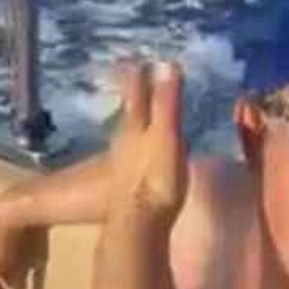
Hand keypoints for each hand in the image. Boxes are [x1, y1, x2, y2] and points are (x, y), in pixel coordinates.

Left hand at [106, 61, 187, 224]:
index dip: (138, 80)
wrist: (138, 226)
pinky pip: (128, 161)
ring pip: (124, 139)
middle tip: (133, 83)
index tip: (137, 62)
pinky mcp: (125, 190)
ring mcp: (121, 169)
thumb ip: (166, 103)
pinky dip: (133, 151)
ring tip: (135, 117)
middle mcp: (123, 145)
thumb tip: (167, 64)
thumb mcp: (166, 136)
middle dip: (132, 100)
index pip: (136, 97)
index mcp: (134, 130)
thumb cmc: (155, 180)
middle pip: (128, 116)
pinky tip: (134, 158)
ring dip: (131, 126)